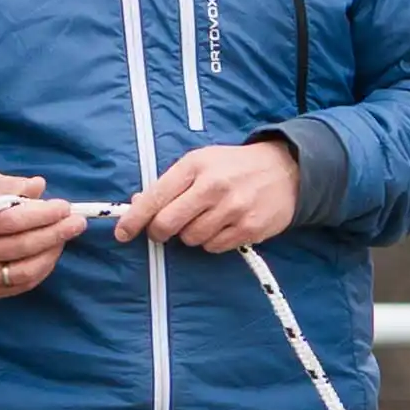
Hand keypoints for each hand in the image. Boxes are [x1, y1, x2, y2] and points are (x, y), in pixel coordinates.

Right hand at [0, 176, 79, 300]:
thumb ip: (11, 184)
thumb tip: (38, 186)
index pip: (9, 220)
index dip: (41, 214)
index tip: (64, 207)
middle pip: (20, 246)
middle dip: (55, 233)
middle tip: (77, 223)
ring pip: (24, 271)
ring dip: (51, 253)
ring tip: (65, 237)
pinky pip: (21, 285)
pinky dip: (42, 269)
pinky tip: (51, 253)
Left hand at [116, 138, 304, 254]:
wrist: (286, 170)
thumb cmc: (235, 166)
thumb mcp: (201, 162)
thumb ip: (170, 183)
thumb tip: (138, 205)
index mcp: (196, 165)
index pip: (155, 197)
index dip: (134, 219)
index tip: (123, 233)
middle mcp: (213, 187)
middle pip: (168, 224)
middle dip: (159, 232)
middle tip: (164, 229)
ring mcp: (233, 210)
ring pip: (191, 239)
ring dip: (191, 234)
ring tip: (207, 217)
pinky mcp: (249, 229)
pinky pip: (214, 248)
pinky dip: (212, 241)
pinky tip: (224, 224)